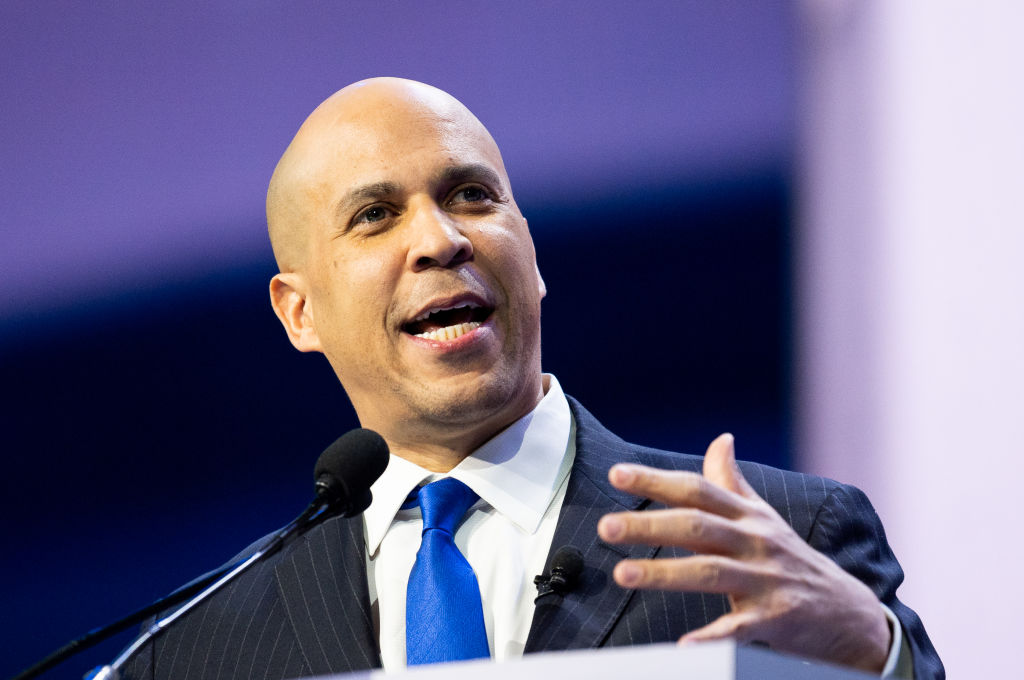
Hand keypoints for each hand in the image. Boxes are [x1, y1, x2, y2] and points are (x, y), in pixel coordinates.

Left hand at [596, 434, 890, 672]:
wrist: (850, 613)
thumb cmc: (792, 560)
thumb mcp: (764, 518)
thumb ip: (734, 482)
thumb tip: (720, 439)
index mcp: (748, 516)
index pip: (698, 490)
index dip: (656, 480)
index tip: (616, 474)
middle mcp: (756, 542)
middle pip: (698, 527)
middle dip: (649, 525)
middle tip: (606, 527)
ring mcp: (767, 580)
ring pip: (711, 571)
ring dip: (665, 572)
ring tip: (622, 573)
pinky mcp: (778, 619)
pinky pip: (741, 628)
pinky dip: (713, 636)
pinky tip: (683, 643)